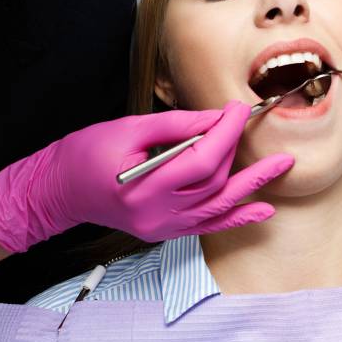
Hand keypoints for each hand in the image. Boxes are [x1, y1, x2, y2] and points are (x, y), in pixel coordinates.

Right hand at [0, 101, 293, 251]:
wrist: (58, 191)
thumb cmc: (85, 154)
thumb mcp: (128, 129)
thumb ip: (175, 126)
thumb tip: (216, 118)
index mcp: (143, 187)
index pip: (201, 160)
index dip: (225, 133)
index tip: (238, 109)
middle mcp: (156, 214)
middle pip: (212, 180)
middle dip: (232, 148)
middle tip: (244, 121)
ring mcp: (162, 228)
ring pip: (218, 204)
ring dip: (251, 184)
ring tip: (282, 166)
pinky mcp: (166, 232)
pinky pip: (209, 226)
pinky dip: (237, 217)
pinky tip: (263, 209)